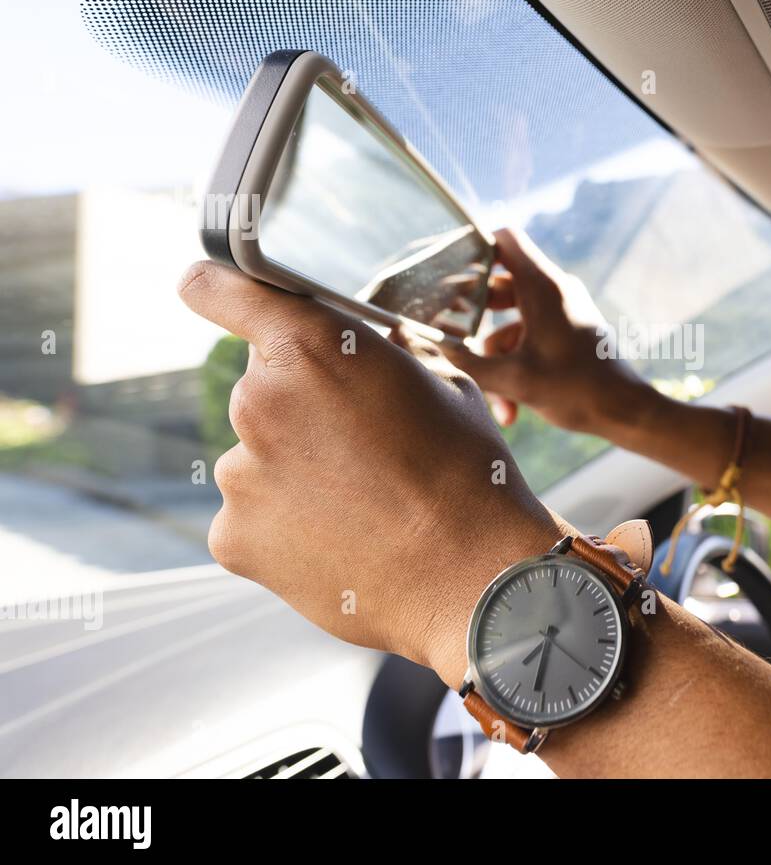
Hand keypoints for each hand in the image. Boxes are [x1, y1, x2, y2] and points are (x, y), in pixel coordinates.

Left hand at [176, 261, 566, 683]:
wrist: (471, 575)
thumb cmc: (468, 473)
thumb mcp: (441, 384)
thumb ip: (380, 358)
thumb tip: (366, 354)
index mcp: (311, 344)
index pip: (218, 290)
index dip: (214, 290)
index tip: (205, 292)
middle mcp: (259, 399)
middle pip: (263, 390)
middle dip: (303, 410)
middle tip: (362, 449)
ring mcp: (240, 473)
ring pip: (258, 459)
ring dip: (295, 472)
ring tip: (362, 506)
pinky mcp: (233, 536)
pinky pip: (251, 518)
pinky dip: (285, 527)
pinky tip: (340, 540)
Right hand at [436, 228, 658, 434]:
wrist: (627, 412)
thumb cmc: (578, 390)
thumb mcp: (513, 379)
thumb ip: (467, 362)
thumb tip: (427, 349)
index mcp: (543, 287)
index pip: (504, 239)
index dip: (473, 247)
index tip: (445, 270)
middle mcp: (554, 291)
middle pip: (499, 285)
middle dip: (473, 317)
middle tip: (447, 333)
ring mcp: (561, 312)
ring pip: (510, 324)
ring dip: (496, 361)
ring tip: (498, 402)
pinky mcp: (566, 333)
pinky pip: (529, 341)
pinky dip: (516, 368)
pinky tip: (511, 409)